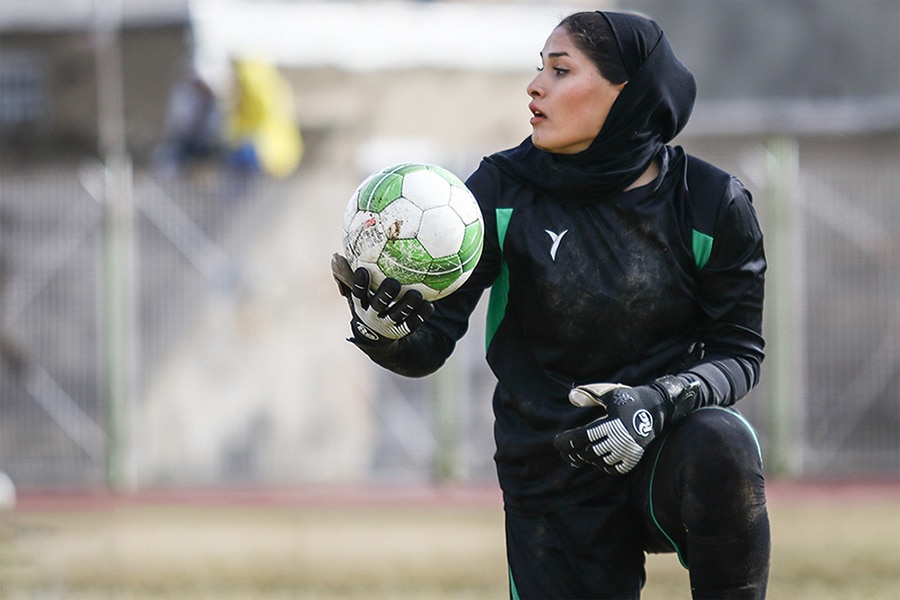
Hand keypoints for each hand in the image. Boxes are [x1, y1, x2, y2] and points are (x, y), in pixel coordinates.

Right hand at [331, 253, 433, 345]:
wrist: (375, 337)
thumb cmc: (366, 305)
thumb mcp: (355, 294)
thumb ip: (347, 275)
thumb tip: (334, 256)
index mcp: (361, 304)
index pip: (357, 293)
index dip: (359, 283)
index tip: (363, 270)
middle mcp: (372, 315)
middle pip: (379, 304)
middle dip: (385, 294)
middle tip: (394, 282)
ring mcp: (387, 325)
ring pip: (398, 314)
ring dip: (407, 304)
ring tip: (416, 294)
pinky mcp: (401, 331)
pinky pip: (412, 323)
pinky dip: (421, 314)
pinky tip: (429, 304)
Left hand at [553, 376, 699, 474]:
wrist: (658, 408)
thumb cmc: (630, 398)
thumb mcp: (609, 392)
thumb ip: (589, 395)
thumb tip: (571, 397)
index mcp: (611, 423)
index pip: (582, 437)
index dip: (567, 442)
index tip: (557, 442)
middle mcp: (619, 440)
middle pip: (588, 453)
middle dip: (574, 453)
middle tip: (565, 450)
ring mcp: (628, 450)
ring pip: (600, 462)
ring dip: (587, 459)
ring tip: (578, 454)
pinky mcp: (634, 457)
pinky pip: (614, 469)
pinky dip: (603, 466)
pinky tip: (597, 459)